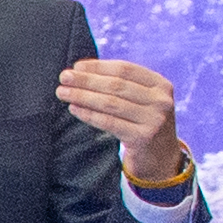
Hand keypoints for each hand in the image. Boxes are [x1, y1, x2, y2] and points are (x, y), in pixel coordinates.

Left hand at [57, 57, 188, 186]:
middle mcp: (161, 100)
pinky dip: (89, 114)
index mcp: (160, 84)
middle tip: (64, 77)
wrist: (160, 156)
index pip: (125, 69)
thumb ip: (121, 85)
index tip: (77, 66)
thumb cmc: (142, 123)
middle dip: (87, 80)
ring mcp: (154, 119)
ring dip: (83, 96)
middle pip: (116, 85)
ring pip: (110, 103)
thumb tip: (81, 69)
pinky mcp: (142, 137)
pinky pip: (109, 123)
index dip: (99, 67)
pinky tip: (73, 108)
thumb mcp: (141, 100)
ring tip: (62, 92)